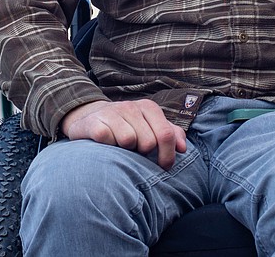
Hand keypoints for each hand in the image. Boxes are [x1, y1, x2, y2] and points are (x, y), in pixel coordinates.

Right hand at [60, 99, 187, 168]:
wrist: (92, 119)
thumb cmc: (127, 127)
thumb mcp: (150, 127)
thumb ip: (170, 134)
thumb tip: (182, 148)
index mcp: (148, 107)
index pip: (166, 134)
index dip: (167, 155)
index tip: (164, 167)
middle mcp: (130, 106)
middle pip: (148, 142)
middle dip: (143, 152)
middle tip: (135, 150)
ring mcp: (111, 112)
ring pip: (129, 141)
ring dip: (125, 150)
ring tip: (120, 146)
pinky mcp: (94, 122)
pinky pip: (108, 138)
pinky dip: (108, 146)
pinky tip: (106, 144)